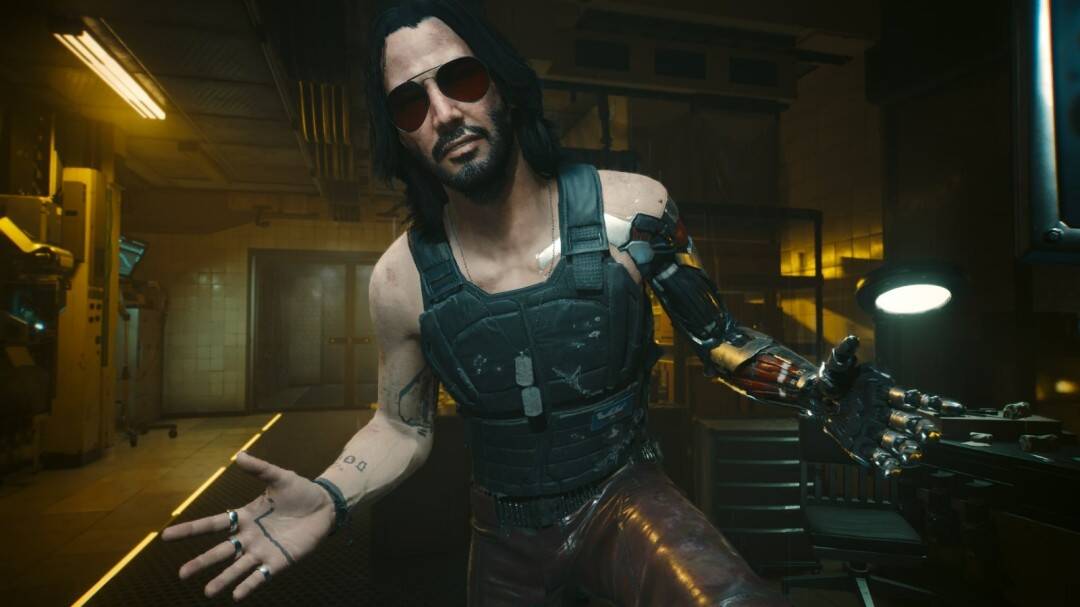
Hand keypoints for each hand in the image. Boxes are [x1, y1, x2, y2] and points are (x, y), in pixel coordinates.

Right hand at [161, 452, 334, 600]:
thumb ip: (259, 469)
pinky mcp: (279, 561)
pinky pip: (261, 576)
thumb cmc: (300, 491)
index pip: (213, 524)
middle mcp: (249, 537)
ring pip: (238, 567)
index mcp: (245, 516)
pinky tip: (236, 595)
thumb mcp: (279, 477)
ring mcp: (263, 550)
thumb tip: (238, 455)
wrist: (325, 505)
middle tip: (182, 574)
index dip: (190, 530)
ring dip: (223, 578)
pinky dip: (249, 585)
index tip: (166, 536)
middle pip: (221, 551)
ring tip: (207, 591)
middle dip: (202, 562)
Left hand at [813, 336, 960, 476]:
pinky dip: (885, 463)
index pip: (913, 398)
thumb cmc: (832, 377)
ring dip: (905, 448)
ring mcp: (874, 430)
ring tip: (915, 456)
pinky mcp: (860, 444)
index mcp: (885, 393)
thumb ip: (844, 352)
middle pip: (907, 421)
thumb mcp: (837, 363)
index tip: (958, 409)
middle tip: (932, 435)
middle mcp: (885, 413)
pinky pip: (875, 455)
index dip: (935, 403)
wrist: (815, 395)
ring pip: (895, 440)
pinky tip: (894, 471)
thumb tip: (851, 339)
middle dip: (920, 428)